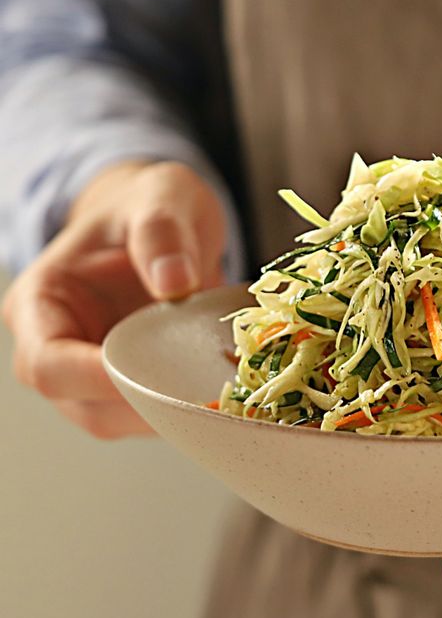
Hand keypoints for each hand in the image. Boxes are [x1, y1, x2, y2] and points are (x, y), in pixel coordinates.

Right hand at [2, 161, 226, 438]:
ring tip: (223, 390)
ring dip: (171, 414)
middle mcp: (58, 346)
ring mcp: (93, 373)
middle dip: (147, 405)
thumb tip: (174, 283)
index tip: (156, 372)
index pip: (48, 363)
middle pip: (86, 407)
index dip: (95, 379)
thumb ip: (162, 231)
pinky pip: (152, 412)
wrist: (164, 222)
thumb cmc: (150, 206)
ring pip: (122, 421)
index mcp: (41, 302)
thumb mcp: (161, 196)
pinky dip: (186, 407)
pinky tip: (224, 390)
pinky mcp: (131, 384)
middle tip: (208, 391)